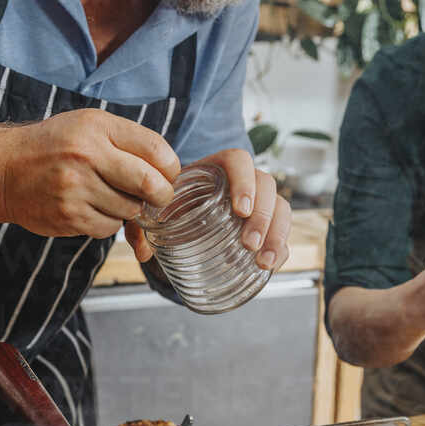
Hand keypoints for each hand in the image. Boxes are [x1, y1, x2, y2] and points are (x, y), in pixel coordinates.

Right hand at [0, 109, 179, 237]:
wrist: (3, 169)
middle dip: (162, 196)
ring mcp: (76, 188)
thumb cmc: (55, 147)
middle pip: (150, 184)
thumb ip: (129, 143)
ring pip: (130, 211)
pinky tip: (91, 208)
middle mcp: (86, 155)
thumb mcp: (89, 127)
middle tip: (157, 197)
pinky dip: (108, 222)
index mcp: (97, 127)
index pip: (156, 149)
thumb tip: (171, 176)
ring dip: (129, 210)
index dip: (170, 168)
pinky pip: (108, 228)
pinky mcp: (68, 216)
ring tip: (110, 196)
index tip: (166, 175)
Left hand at [125, 149, 291, 269]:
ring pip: (281, 207)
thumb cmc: (171, 207)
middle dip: (262, 216)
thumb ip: (142, 224)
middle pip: (266, 185)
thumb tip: (143, 251)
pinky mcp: (266, 225)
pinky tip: (270, 265)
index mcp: (217, 167)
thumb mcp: (156, 211)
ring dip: (276, 233)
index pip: (239, 160)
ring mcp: (259, 202)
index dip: (244, 182)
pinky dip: (280, 248)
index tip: (238, 211)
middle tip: (248, 244)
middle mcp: (244, 180)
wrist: (184, 219)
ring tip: (262, 261)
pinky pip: (282, 232)